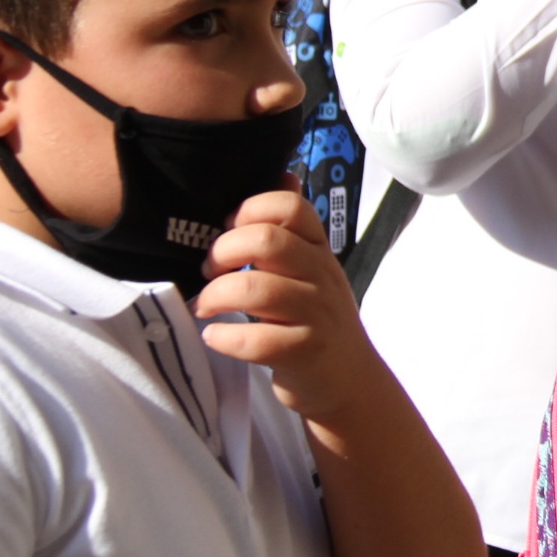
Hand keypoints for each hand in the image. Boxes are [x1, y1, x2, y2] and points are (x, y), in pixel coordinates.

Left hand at [198, 189, 384, 423]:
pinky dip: (224, 336)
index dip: (250, 210)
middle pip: (267, 241)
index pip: (290, 207)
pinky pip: (256, 340)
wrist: (350, 381)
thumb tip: (284, 176)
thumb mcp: (312, 269)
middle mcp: (322, 276)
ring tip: (205, 306)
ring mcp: (316, 315)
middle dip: (224, 252)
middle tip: (210, 270)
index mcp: (319, 250)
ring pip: (256, 289)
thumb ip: (292, 230)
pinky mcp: (304, 353)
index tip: (229, 230)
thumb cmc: (317, 320)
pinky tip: (215, 336)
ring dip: (216, 295)